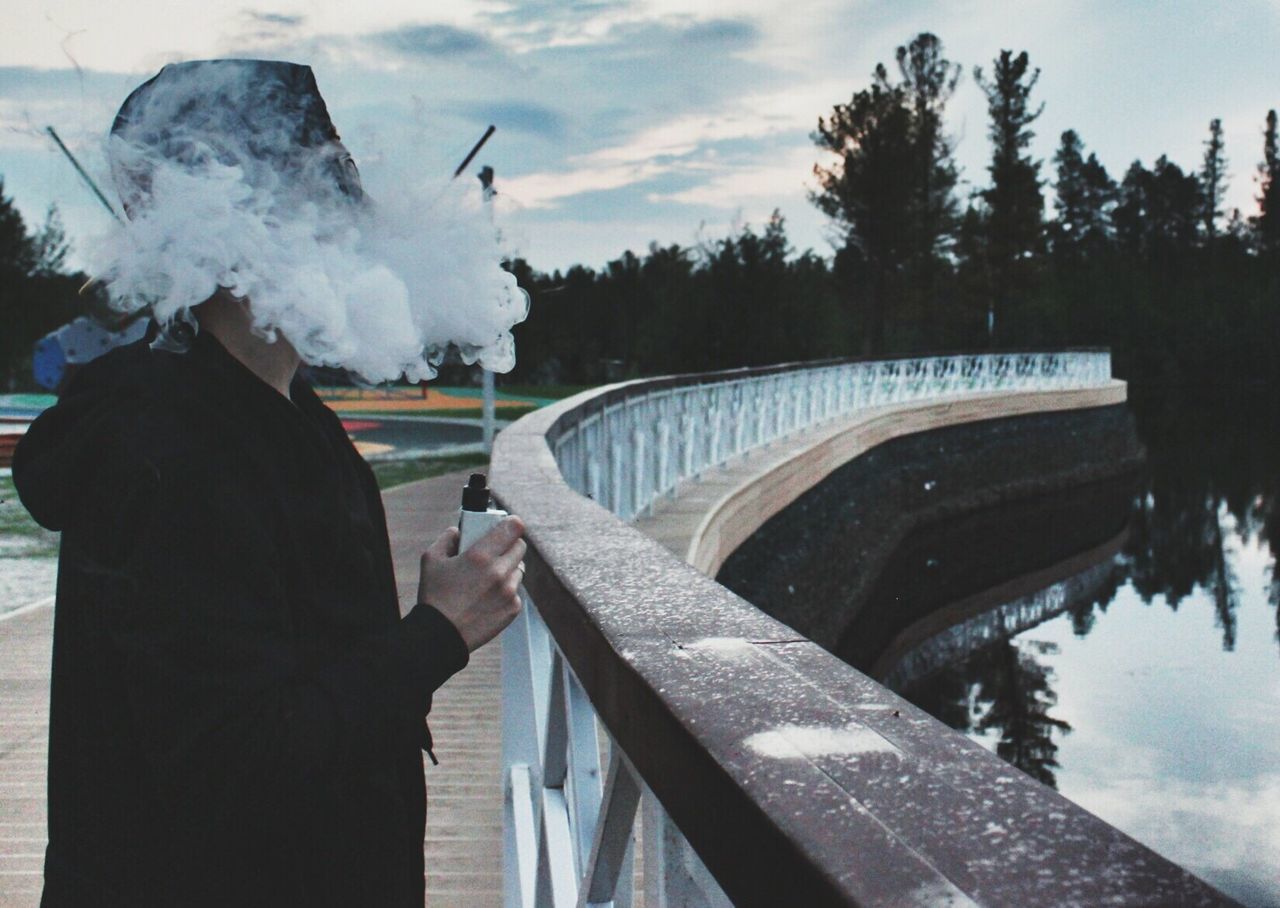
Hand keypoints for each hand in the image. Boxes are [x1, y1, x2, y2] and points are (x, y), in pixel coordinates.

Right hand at [417, 517, 525, 651]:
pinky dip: (506, 591)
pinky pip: (516, 591)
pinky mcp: (513, 608)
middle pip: (520, 546)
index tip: (507, 525)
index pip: (513, 527)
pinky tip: (488, 597)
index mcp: (480, 556)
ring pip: (519, 569)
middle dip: (508, 545)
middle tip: (495, 551)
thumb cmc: (434, 596)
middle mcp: (499, 572)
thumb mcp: (430, 559)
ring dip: (508, 569)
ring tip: (489, 578)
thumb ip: (447, 538)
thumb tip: (459, 530)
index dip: (511, 523)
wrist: (440, 635)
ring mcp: (509, 591)